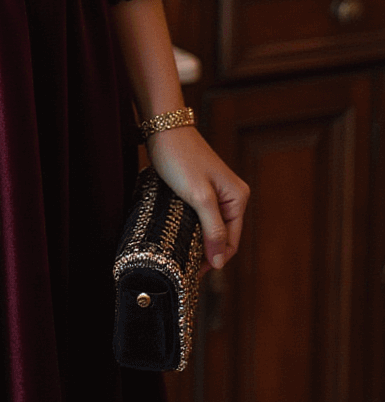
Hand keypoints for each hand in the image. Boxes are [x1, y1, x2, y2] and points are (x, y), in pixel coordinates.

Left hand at [146, 126, 248, 274]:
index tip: (193, 273)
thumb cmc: (181, 159)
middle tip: (183, 266)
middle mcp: (233, 195)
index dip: (214, 260)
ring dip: (199, 241)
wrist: (164, 128)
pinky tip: (180, 234)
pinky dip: (193, 227)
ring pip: (211, 227)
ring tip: (180, 254)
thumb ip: (213, 230)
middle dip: (207, 253)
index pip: (232, 242)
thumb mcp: (199, 197)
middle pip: (223, 236)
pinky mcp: (203, 188)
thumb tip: (221, 262)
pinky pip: (202, 215)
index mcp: (238, 198)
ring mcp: (218, 191)